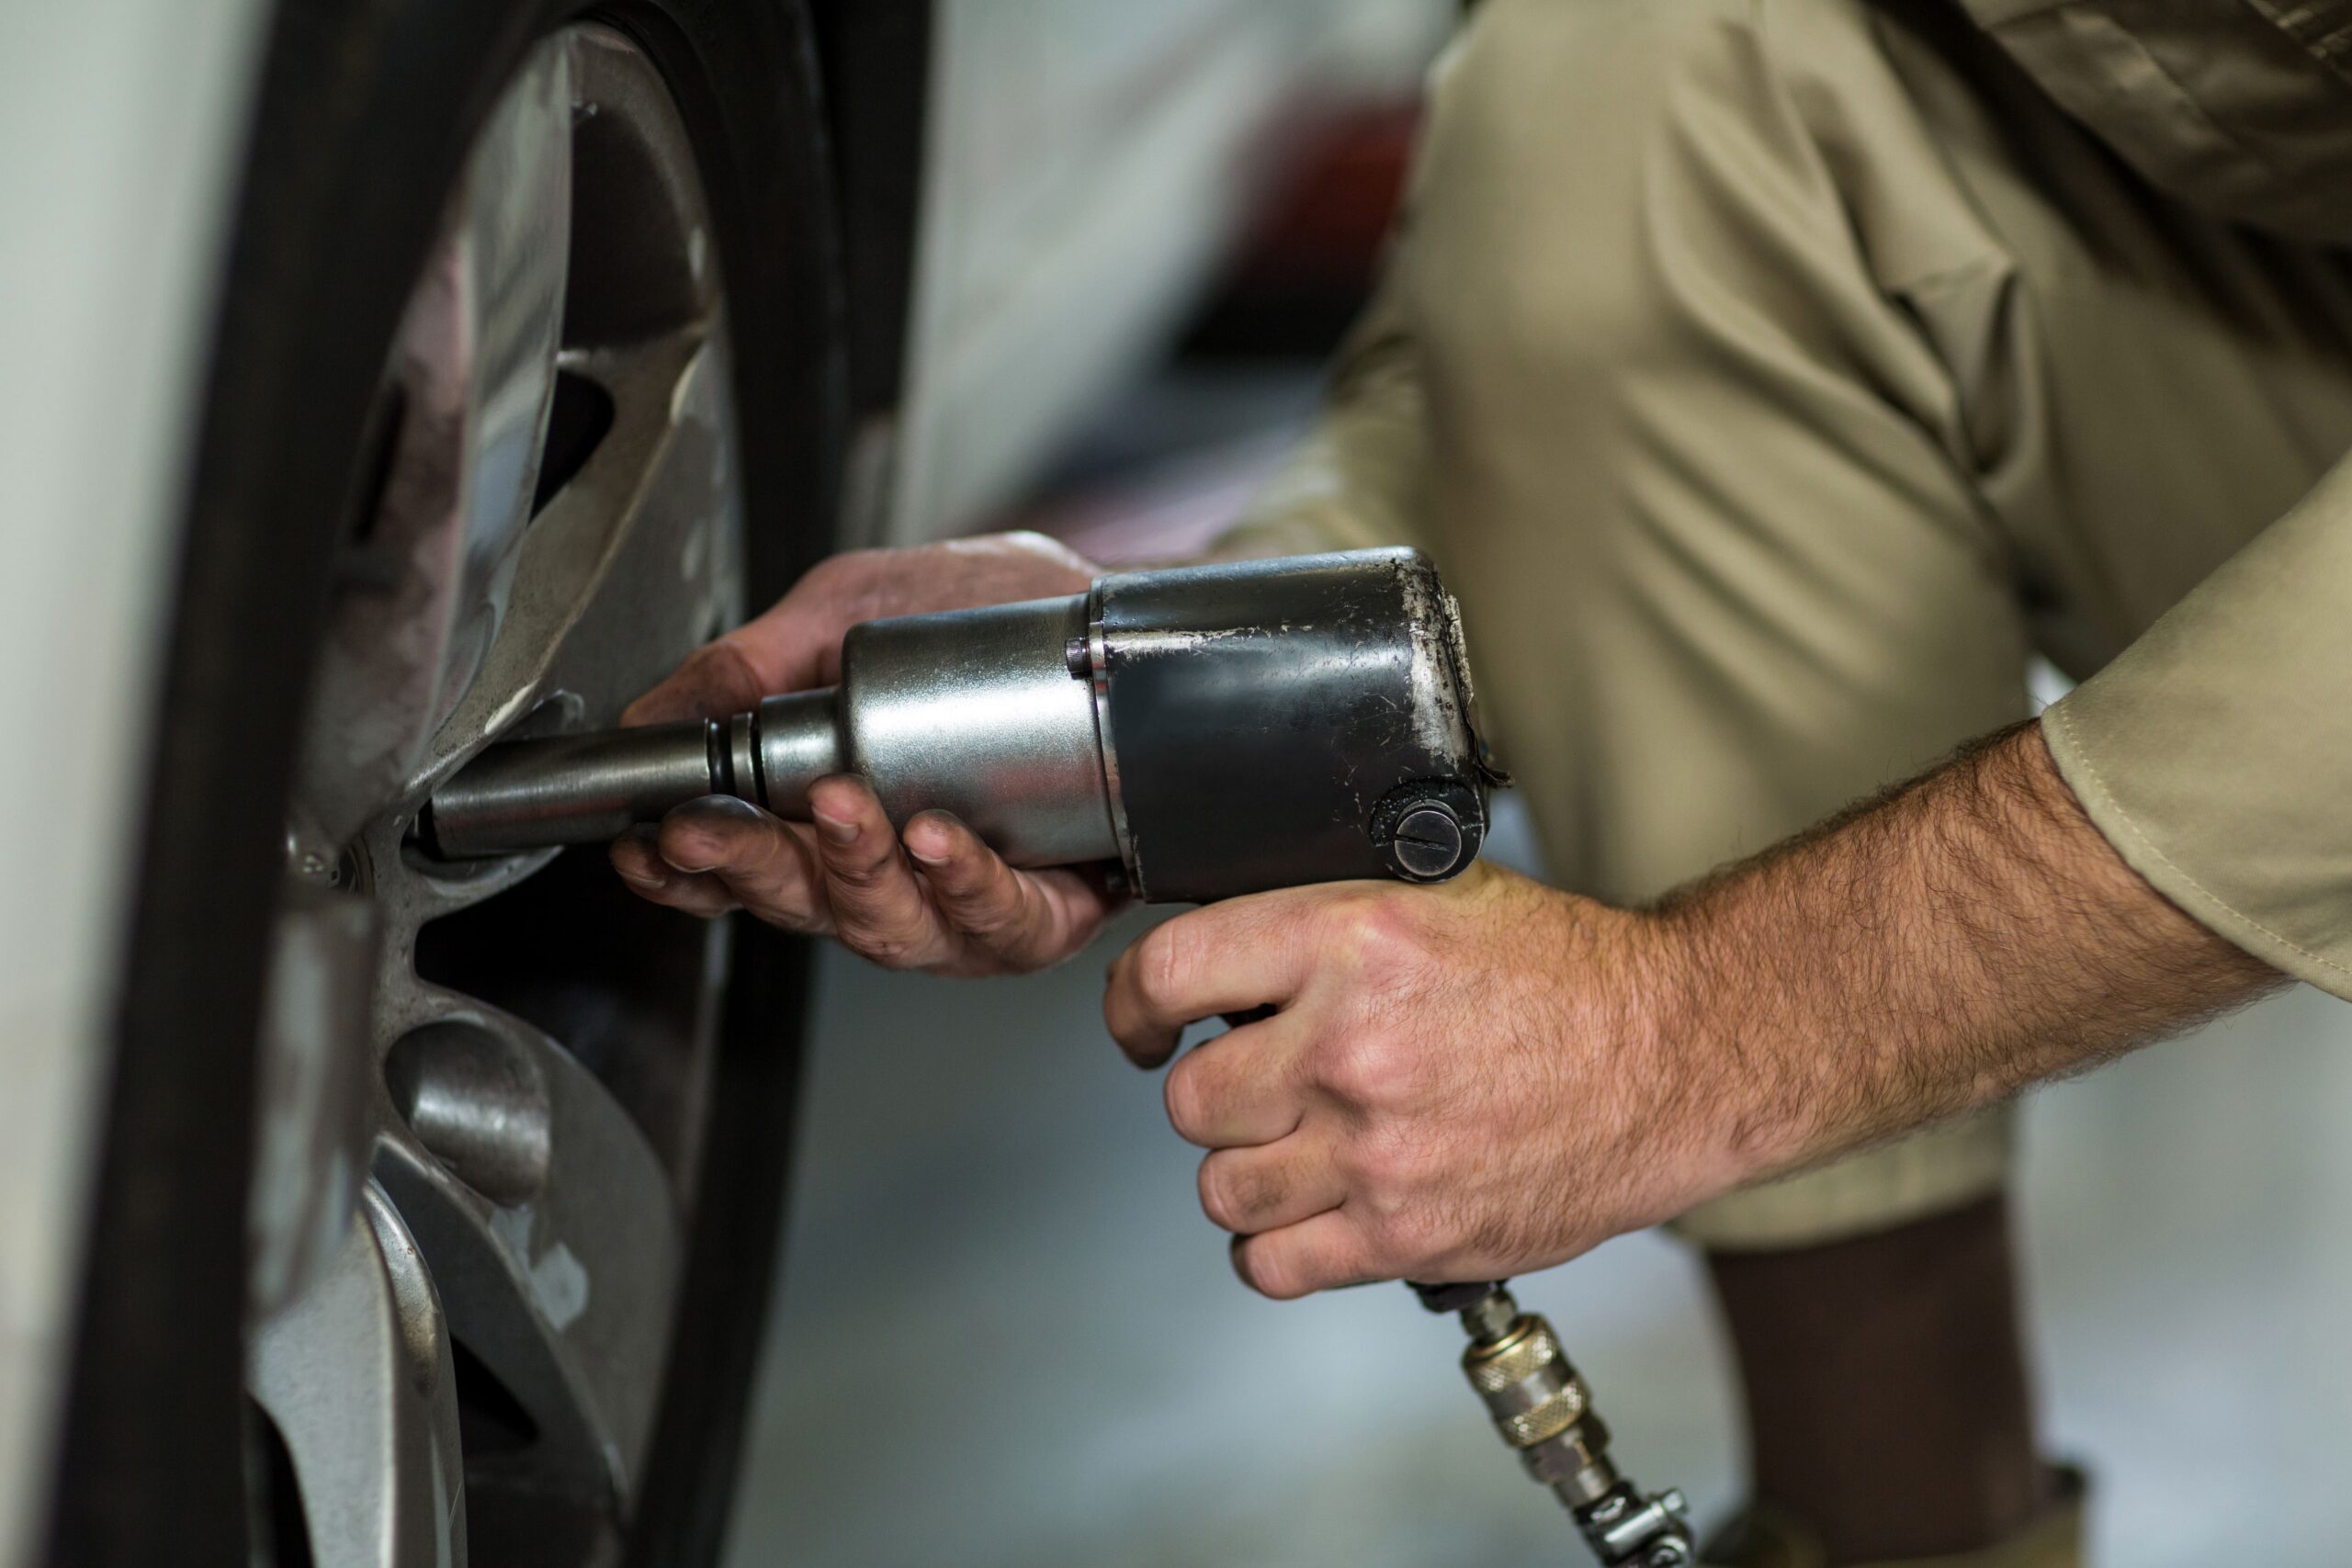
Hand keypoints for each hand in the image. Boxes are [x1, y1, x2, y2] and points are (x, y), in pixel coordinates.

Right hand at [611, 532, 1120, 973]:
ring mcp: (963, 905)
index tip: (651, 843)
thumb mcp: (855, 609)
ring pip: (890, 926)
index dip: (687, 867)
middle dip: (749, 865)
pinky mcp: (1044, 915)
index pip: (739, 866)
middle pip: (800, 903)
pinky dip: (963, 882)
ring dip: (854, 868)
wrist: (1123, 619)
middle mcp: (892, 874)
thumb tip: (653, 714)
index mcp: (830, 815)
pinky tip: (936, 836)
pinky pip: (998, 923)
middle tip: (711, 825)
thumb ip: (754, 662)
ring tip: (841, 806)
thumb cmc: (998, 618)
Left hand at [1101, 725, 2280, 1299]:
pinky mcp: (1406, 1235)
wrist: (1671, 1058)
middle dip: (1213, 1087)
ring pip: (1220, 1187)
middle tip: (1259, 1077)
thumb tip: (1212, 956)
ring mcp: (1376, 1152)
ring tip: (1299, 1141)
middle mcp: (1351, 1046)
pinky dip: (1279, 1244)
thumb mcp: (1428, 895)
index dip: (1135, 1002)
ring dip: (1247, 1166)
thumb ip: (1315, 922)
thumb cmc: (1563, 977)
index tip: (1142, 1020)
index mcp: (1350, 940)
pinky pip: (1270, 1265)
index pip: (1167, 972)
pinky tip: (1317, 1205)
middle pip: (1186, 1097)